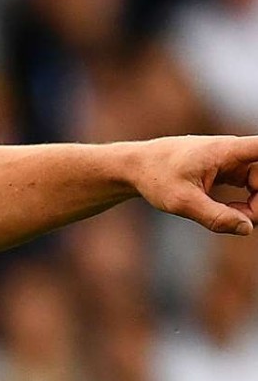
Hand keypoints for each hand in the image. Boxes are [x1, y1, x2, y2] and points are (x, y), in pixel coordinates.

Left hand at [133, 135, 257, 235]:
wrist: (135, 167)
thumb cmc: (155, 177)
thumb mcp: (181, 202)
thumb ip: (215, 217)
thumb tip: (247, 229)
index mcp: (227, 151)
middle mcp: (235, 153)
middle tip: (243, 220)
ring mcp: (233, 163)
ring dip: (253, 207)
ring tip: (228, 218)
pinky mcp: (229, 173)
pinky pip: (251, 191)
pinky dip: (244, 206)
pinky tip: (230, 215)